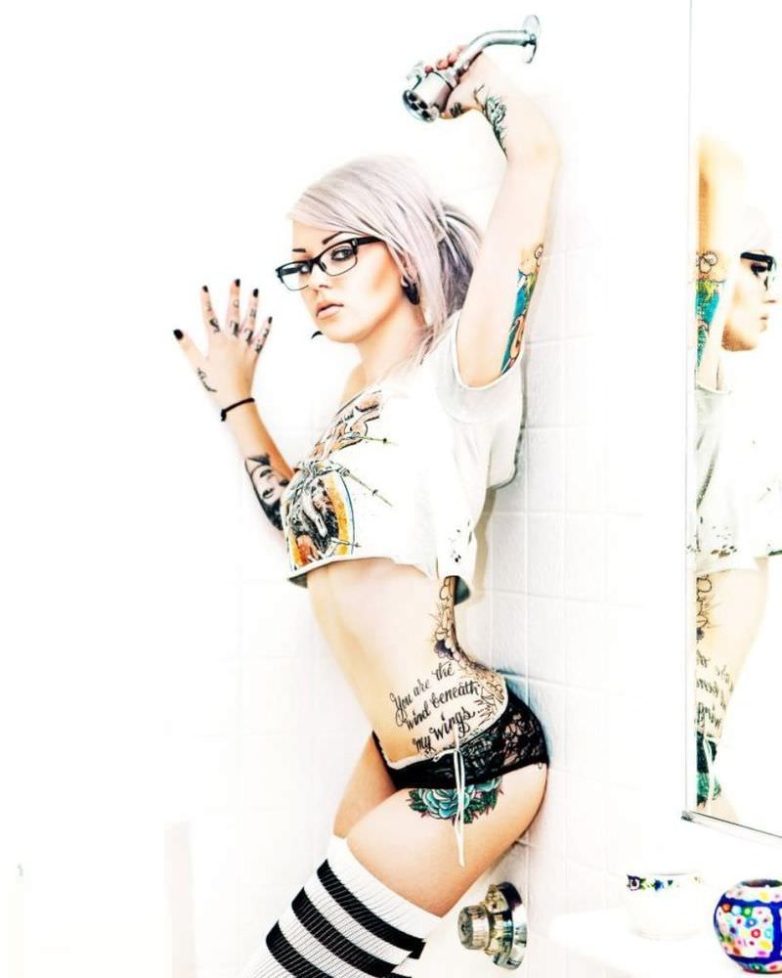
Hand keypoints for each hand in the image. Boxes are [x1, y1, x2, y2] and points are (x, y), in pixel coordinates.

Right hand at [174, 279, 271, 411]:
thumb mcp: (198, 366)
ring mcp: (245, 347)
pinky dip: (266, 329)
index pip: (209, 318)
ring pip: (249, 323)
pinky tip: (269, 318)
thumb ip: (188, 347)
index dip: (206, 302)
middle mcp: (232, 341)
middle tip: (236, 281)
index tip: (204, 287)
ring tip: (255, 292)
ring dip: (252, 306)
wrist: (235, 398)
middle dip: (234, 296)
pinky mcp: (254, 356)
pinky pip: (261, 340)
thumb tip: (177, 331)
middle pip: (233, 314)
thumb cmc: (216, 384)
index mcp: (217, 343)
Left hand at [423, 43, 499, 119]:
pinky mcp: (473, 55)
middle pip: (443, 64)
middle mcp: (459, 75)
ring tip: (445, 64)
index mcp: (453, 86)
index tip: (427, 71)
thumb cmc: (470, 102)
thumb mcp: (448, 111)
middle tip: (434, 67)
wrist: (484, 92)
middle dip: (437, 64)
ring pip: (450, 56)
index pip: (439, 75)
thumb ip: (438, 112)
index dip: (431, 72)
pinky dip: (455, 51)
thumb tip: (430, 112)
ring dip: (445, 58)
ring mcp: (466, 65)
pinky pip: (461, 48)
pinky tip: (453, 58)